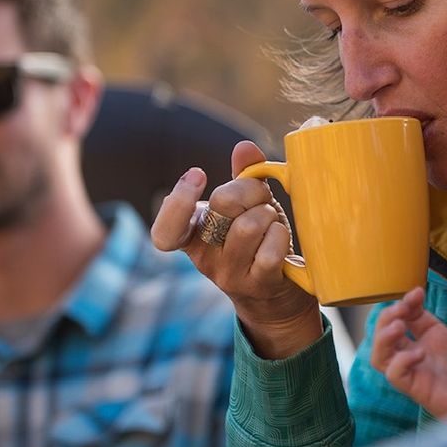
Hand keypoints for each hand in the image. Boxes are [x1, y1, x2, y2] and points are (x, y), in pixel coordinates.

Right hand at [151, 140, 321, 357]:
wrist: (277, 298)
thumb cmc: (259, 242)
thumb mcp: (249, 208)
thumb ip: (243, 177)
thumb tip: (244, 148)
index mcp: (193, 237)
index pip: (165, 231)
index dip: (177, 201)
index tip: (199, 175)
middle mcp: (205, 258)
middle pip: (222, 206)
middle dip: (250, 191)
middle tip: (262, 199)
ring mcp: (230, 275)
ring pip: (249, 226)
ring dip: (269, 214)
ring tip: (272, 221)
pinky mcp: (259, 285)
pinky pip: (270, 250)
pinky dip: (280, 235)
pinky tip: (281, 238)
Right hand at [370, 282, 446, 417]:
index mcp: (436, 339)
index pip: (409, 316)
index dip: (407, 302)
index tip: (417, 291)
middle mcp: (422, 354)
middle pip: (386, 333)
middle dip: (388, 316)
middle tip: (402, 307)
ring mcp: (418, 371)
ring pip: (380, 355)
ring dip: (383, 337)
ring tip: (399, 326)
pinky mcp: (418, 389)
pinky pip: (395, 375)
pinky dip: (400, 362)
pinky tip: (419, 354)